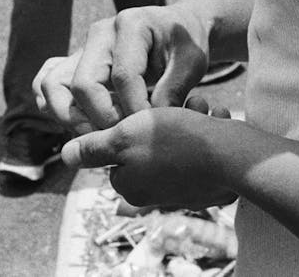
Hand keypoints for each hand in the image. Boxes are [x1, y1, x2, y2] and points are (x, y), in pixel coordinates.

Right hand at [33, 4, 209, 132]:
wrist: (176, 30)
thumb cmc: (184, 45)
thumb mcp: (192, 62)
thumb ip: (173, 90)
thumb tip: (147, 125)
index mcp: (131, 24)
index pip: (123, 75)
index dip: (136, 109)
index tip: (151, 128)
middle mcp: (99, 33)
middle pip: (83, 84)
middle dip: (103, 119)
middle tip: (125, 135)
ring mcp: (82, 48)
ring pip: (52, 86)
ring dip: (72, 119)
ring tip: (101, 135)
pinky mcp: (74, 64)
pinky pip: (46, 84)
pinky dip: (56, 109)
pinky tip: (84, 125)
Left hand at [62, 108, 238, 209]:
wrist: (232, 156)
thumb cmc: (177, 140)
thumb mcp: (125, 136)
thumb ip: (94, 147)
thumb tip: (65, 154)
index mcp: (129, 184)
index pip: (118, 148)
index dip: (131, 120)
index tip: (147, 108)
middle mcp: (153, 191)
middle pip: (149, 142)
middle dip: (164, 117)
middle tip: (176, 106)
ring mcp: (182, 187)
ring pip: (177, 139)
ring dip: (188, 117)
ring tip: (198, 110)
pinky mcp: (208, 180)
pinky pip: (201, 146)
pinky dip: (205, 128)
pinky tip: (213, 120)